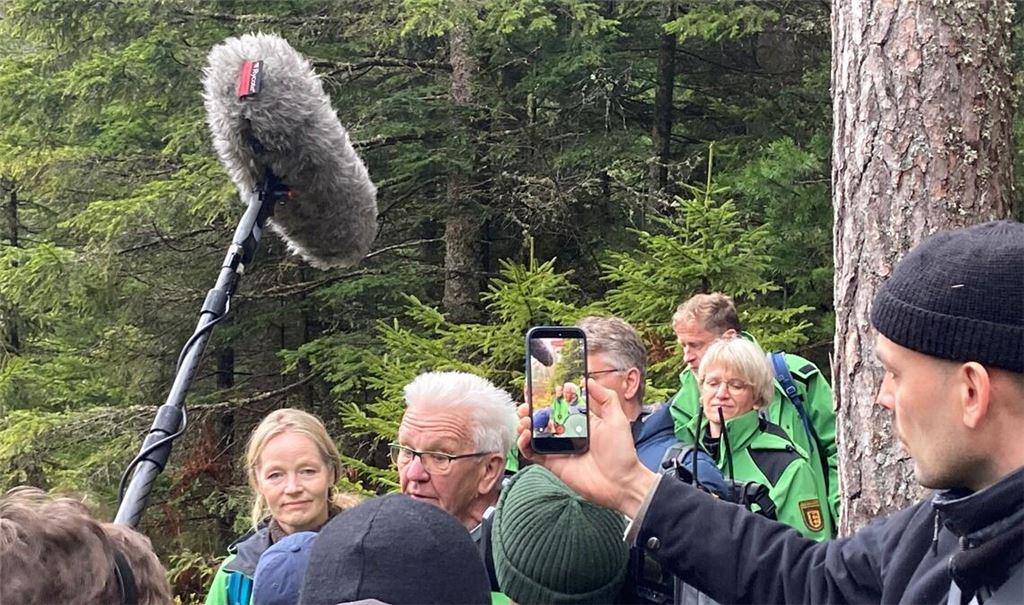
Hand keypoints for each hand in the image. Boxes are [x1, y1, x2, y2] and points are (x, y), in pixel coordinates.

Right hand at [517, 378, 657, 516]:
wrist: (620, 483)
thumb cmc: (621, 453)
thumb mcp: (617, 419)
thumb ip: (606, 397)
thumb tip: (588, 380)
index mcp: (579, 420)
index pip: (558, 403)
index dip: (546, 395)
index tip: (538, 387)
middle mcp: (566, 432)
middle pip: (541, 416)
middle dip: (530, 408)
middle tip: (527, 404)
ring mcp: (557, 447)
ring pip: (533, 433)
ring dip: (524, 423)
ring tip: (525, 420)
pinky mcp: (551, 463)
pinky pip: (531, 452)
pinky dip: (524, 444)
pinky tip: (526, 436)